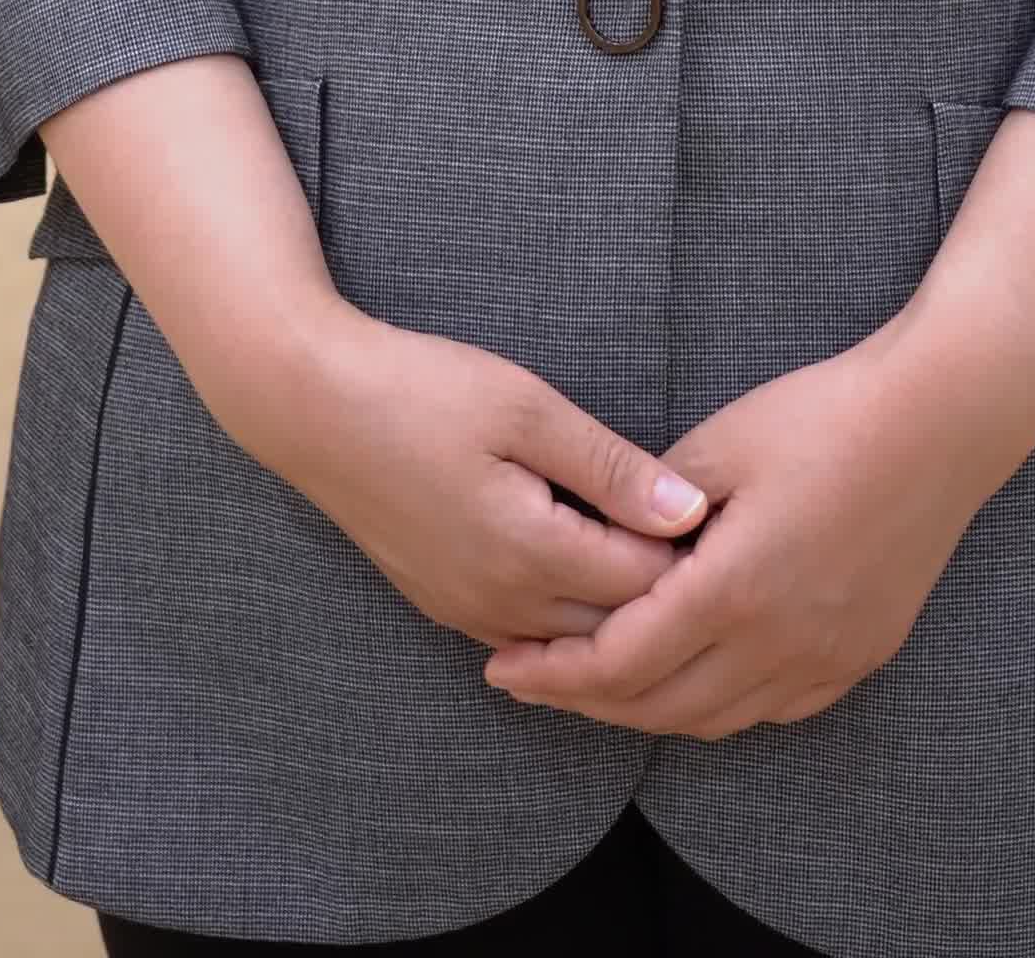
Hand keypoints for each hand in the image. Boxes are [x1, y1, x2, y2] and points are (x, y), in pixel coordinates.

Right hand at [256, 307, 711, 649]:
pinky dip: (567, 612)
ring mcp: (467, 613)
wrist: (311, 406)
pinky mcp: (443, 605)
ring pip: (570, 642)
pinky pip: (527, 631)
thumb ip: (610, 468)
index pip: (643, 588)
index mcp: (530, 555)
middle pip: (613, 632)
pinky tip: (586, 566)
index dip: (691, 557)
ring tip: (651, 549)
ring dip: (614, 608)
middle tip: (703, 540)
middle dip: (662, 595)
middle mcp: (501, 605)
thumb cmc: (421, 392)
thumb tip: (690, 513)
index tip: (723, 514)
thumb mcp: (527, 409)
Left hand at [480, 321, 998, 737]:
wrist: (940, 422)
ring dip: (648, 709)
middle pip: (658, 706)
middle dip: (584, 702)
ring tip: (597, 684)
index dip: (554, 674)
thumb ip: (652, 505)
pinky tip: (690, 678)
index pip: (620, 664)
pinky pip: (771, 708)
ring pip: (715, 718)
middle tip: (531, 682)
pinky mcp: (858, 655)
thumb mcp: (722, 444)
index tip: (503, 667)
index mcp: (733, 590)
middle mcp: (778, 643)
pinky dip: (717, 705)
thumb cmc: (826, 416)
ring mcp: (825, 658)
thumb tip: (605, 545)